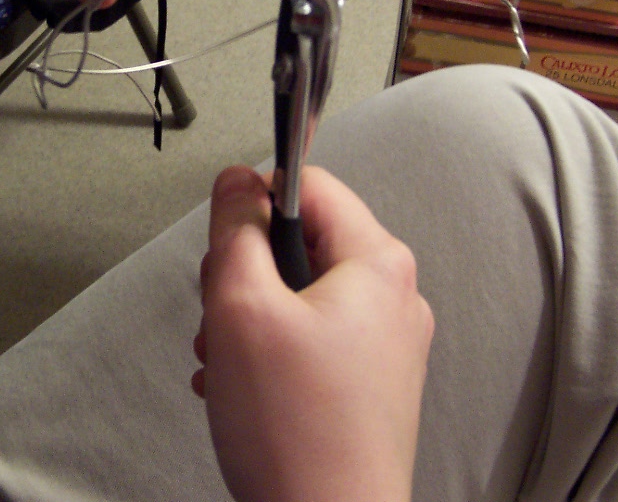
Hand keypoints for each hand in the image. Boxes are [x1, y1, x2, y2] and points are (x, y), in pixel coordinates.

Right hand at [193, 166, 433, 501]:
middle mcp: (393, 298)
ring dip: (248, 320)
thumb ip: (235, 230)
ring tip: (227, 362)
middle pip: (300, 243)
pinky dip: (268, 354)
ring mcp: (384, 345)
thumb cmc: (297, 434)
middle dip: (246, 274)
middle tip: (224, 314)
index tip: (224, 240)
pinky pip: (309, 340)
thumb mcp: (241, 306)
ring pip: (298, 296)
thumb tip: (236, 182)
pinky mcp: (367, 384)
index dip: (254, 203)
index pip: (309, 186)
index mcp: (378, 263)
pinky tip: (242, 389)